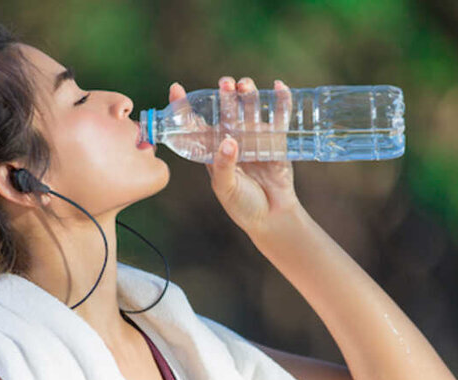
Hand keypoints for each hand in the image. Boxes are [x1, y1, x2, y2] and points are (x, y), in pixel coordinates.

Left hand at [168, 76, 301, 235]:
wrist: (271, 218)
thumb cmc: (242, 205)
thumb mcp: (226, 188)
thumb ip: (224, 167)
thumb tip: (229, 142)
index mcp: (213, 149)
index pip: (195, 124)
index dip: (185, 107)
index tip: (176, 89)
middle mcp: (233, 138)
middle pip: (227, 110)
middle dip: (225, 95)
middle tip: (225, 84)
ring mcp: (255, 137)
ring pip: (251, 109)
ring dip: (249, 94)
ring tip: (245, 85)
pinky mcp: (276, 141)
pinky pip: (279, 117)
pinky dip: (281, 101)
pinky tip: (279, 87)